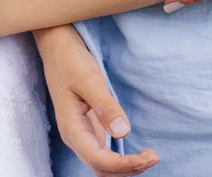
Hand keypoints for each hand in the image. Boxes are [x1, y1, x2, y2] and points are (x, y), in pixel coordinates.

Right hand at [36, 26, 156, 172]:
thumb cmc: (71, 61)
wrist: (57, 48)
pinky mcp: (89, 128)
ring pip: (102, 164)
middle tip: (154, 157)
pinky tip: (136, 152)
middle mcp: (75, 137)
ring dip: (125, 167)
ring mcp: (81, 134)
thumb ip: (106, 107)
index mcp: (72, 129)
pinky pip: (104, 153)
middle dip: (127, 169)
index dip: (123, 165)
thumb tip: (123, 133)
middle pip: (101, 168)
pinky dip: (121, 159)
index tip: (147, 158)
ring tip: (150, 156)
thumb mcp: (89, 80)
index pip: (98, 160)